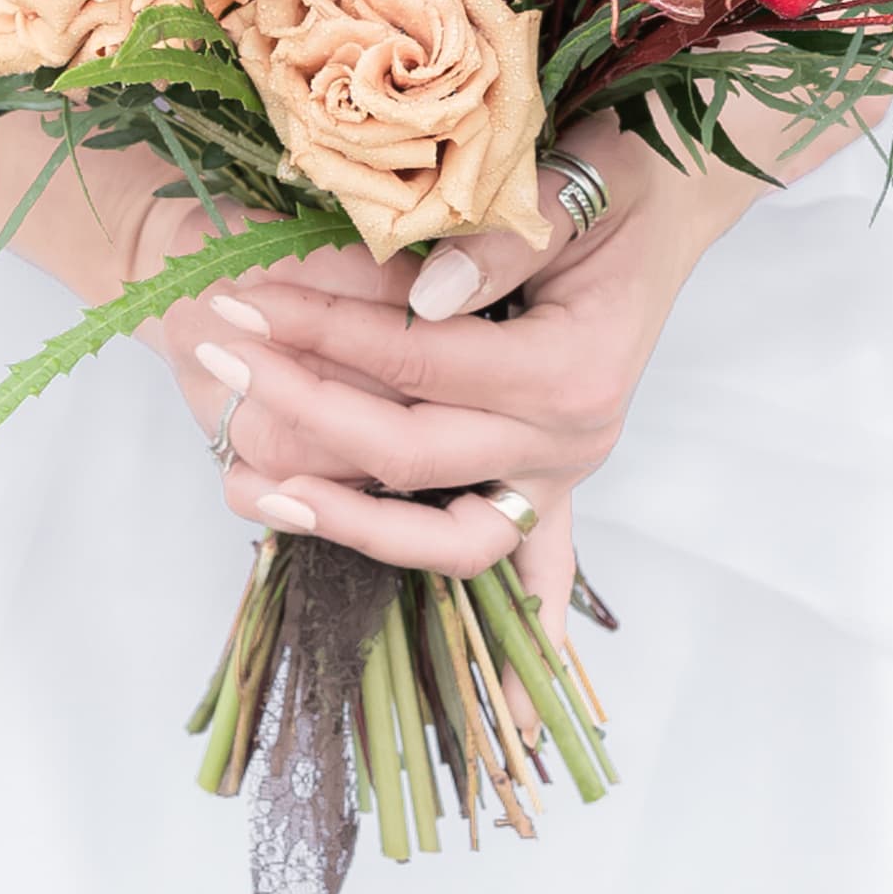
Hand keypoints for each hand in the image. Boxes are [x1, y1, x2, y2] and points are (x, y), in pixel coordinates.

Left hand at [169, 125, 761, 638]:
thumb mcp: (568, 184)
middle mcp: (570, 440)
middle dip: (301, 407)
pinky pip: (535, 576)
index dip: (319, 332)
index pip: (413, 361)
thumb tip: (425, 292)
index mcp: (569, 370)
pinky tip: (494, 712)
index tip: (243, 303)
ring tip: (255, 496)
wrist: (675, 198)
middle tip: (218, 357)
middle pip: (408, 451)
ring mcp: (564, 474)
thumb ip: (499, 242)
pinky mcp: (555, 483)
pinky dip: (520, 639)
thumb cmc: (621, 181)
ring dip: (351, 522)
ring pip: (448, 537)